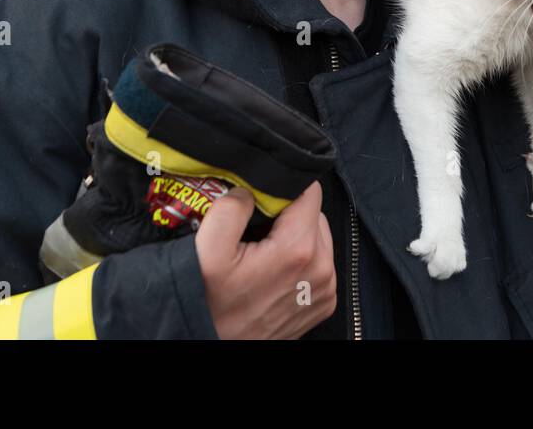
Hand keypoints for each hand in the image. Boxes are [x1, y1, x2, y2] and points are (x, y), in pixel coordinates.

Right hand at [195, 181, 336, 338]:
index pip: (309, 192)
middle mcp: (321, 269)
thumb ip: (232, 206)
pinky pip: (320, 265)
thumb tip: (251, 189)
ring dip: (297, 238)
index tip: (261, 203)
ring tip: (263, 254)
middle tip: (257, 232)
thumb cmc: (209, 302)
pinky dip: (302, 262)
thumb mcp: (207, 248)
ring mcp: (325, 290)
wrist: (210, 343)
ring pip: (319, 239)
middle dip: (289, 216)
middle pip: (315, 215)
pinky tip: (274, 273)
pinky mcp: (323, 304)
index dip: (283, 190)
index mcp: (298, 249)